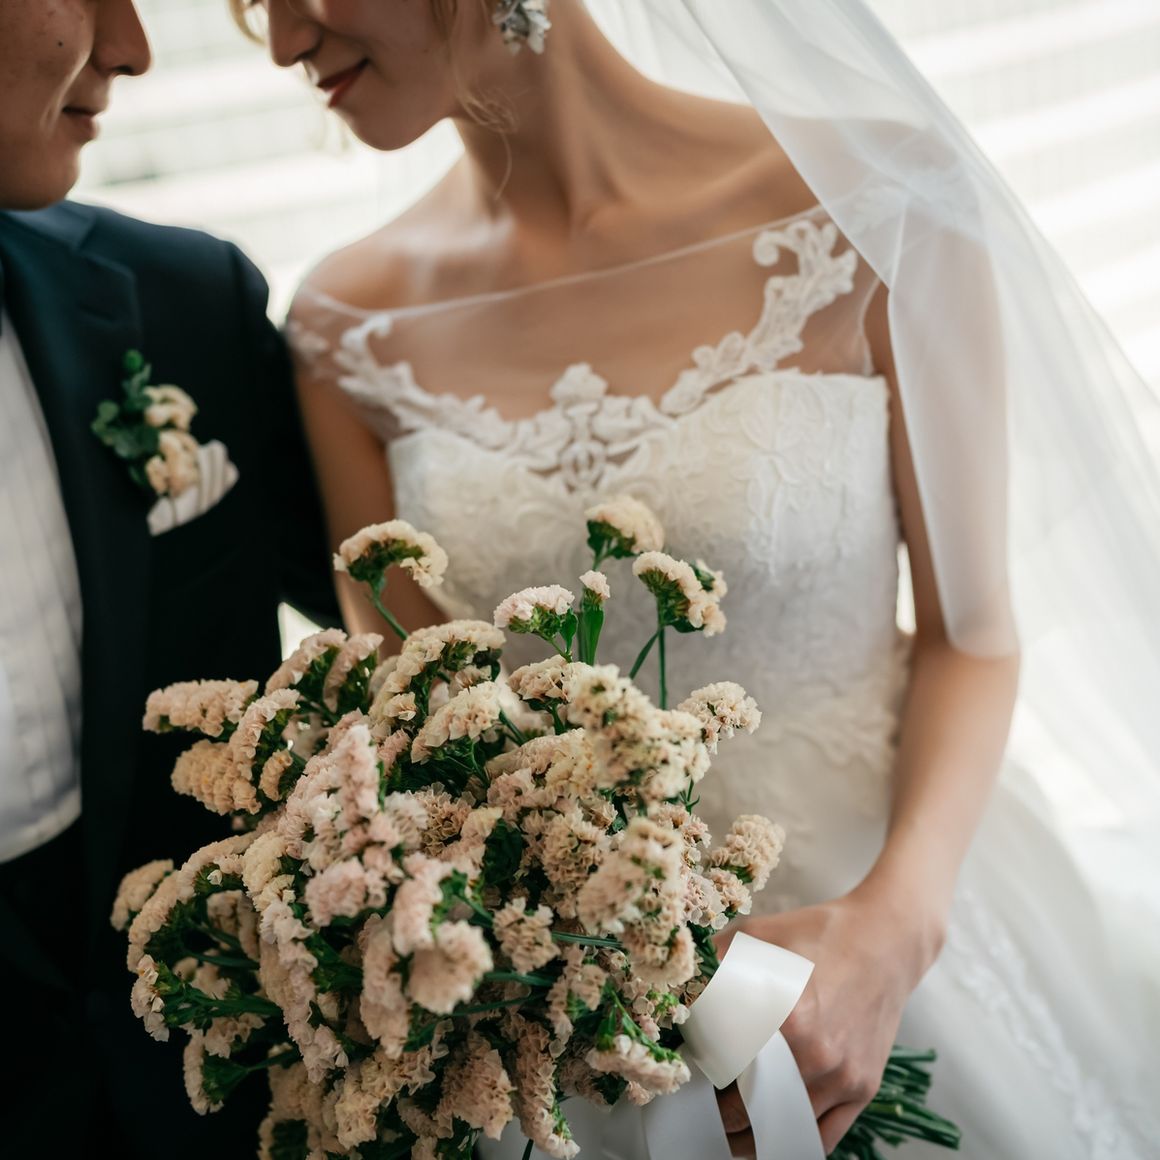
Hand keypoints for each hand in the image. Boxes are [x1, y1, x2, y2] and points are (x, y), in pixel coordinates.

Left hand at [713, 882, 943, 1155]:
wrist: (884, 939)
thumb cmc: (819, 933)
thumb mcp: (759, 935)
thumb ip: (715, 960)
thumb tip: (679, 987)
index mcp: (787, 1017)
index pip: (728, 1072)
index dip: (703, 1083)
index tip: (690, 1079)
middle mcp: (817, 1056)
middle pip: (753, 1110)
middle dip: (723, 1113)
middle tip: (705, 1104)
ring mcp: (842, 1077)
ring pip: (786, 1129)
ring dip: (754, 1135)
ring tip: (730, 1131)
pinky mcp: (862, 1087)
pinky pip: (824, 1136)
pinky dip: (794, 1141)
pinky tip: (771, 1137)